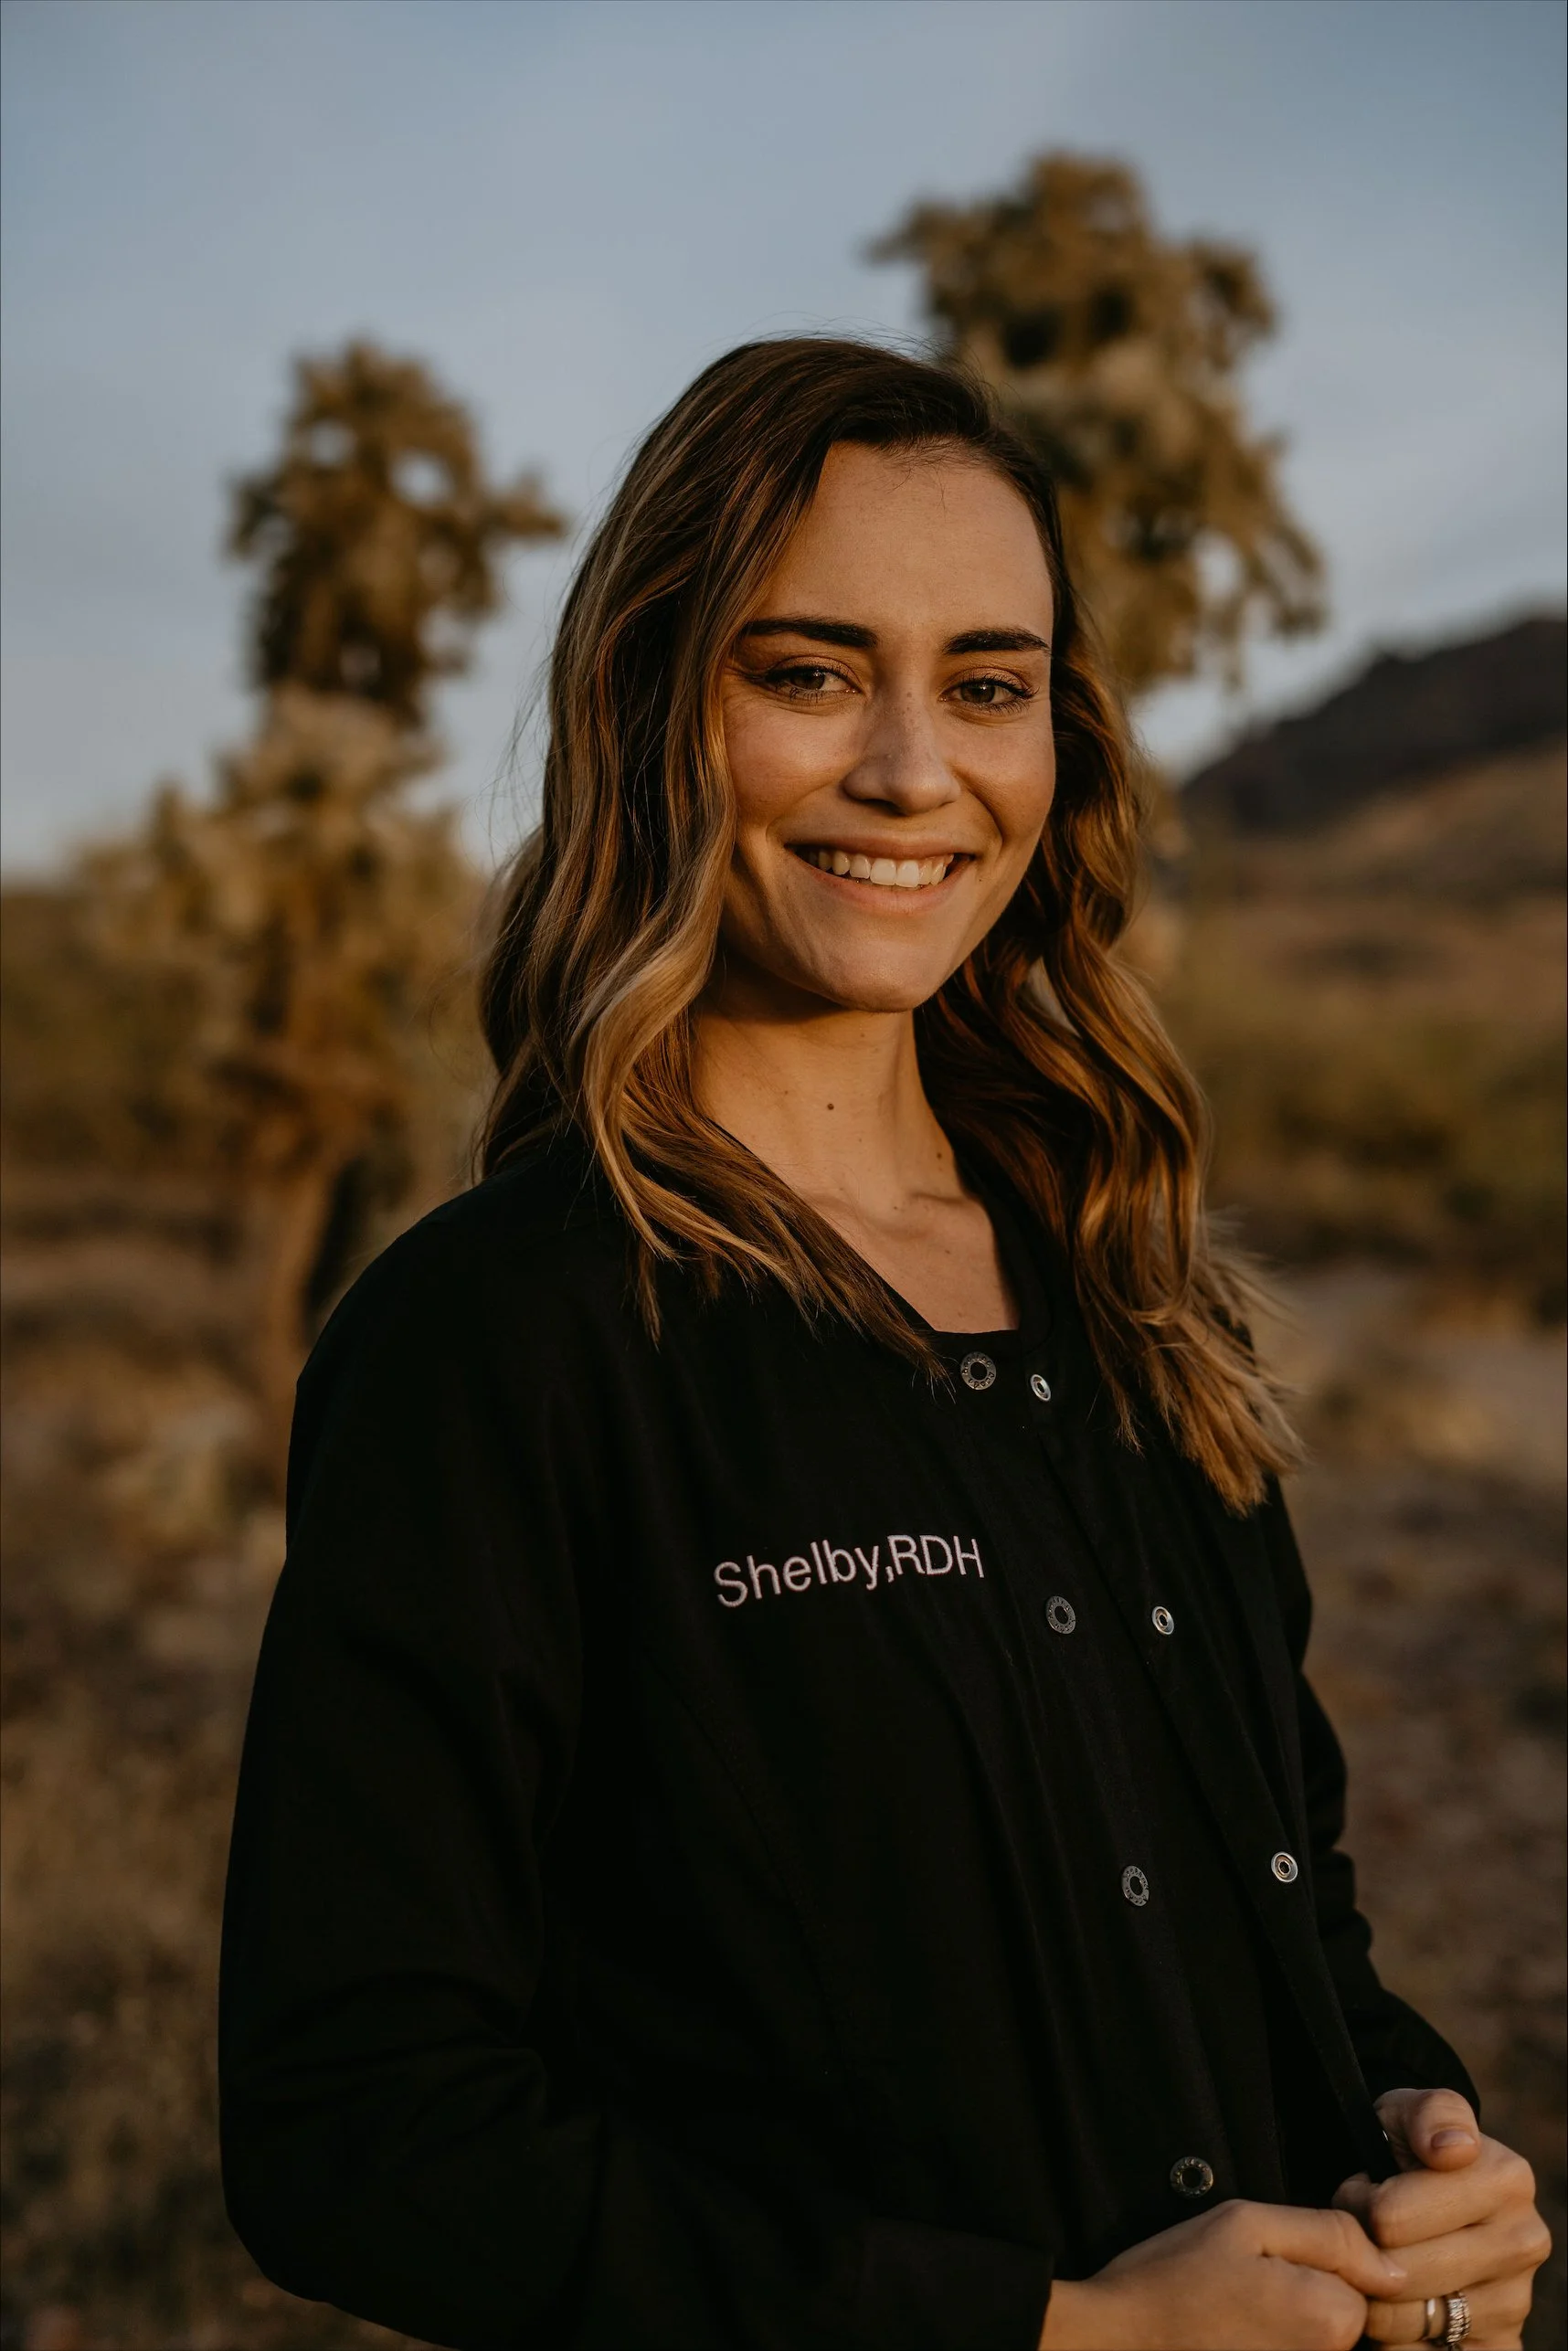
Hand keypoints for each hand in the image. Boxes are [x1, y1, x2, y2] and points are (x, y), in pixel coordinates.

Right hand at [1037, 2198, 1407, 2348]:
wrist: (1121, 2343)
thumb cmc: (1176, 2278)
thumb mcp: (1246, 2224)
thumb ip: (1327, 2233)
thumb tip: (1391, 2261)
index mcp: (1330, 2317)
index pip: (1371, 2276)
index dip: (1329, 2254)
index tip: (1278, 2252)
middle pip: (1353, 2314)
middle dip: (1317, 2290)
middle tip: (1254, 2283)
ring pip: (1328, 2338)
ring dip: (1296, 2321)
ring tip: (1242, 2312)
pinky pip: (1300, 2350)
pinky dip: (1275, 2341)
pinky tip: (1239, 2335)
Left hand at [1333, 2088, 1551, 2348]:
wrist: (1425, 2193)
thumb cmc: (1409, 2147)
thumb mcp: (1406, 2111)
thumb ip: (1428, 2114)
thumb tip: (1454, 2149)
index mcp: (1508, 2179)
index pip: (1391, 2217)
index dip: (1357, 2204)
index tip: (1357, 2191)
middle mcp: (1523, 2243)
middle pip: (1401, 2277)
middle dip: (1360, 2255)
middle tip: (1355, 2234)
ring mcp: (1516, 2300)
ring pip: (1410, 2324)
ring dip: (1372, 2301)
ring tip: (1370, 2267)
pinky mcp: (1501, 2345)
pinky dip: (1397, 2346)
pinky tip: (1388, 2320)